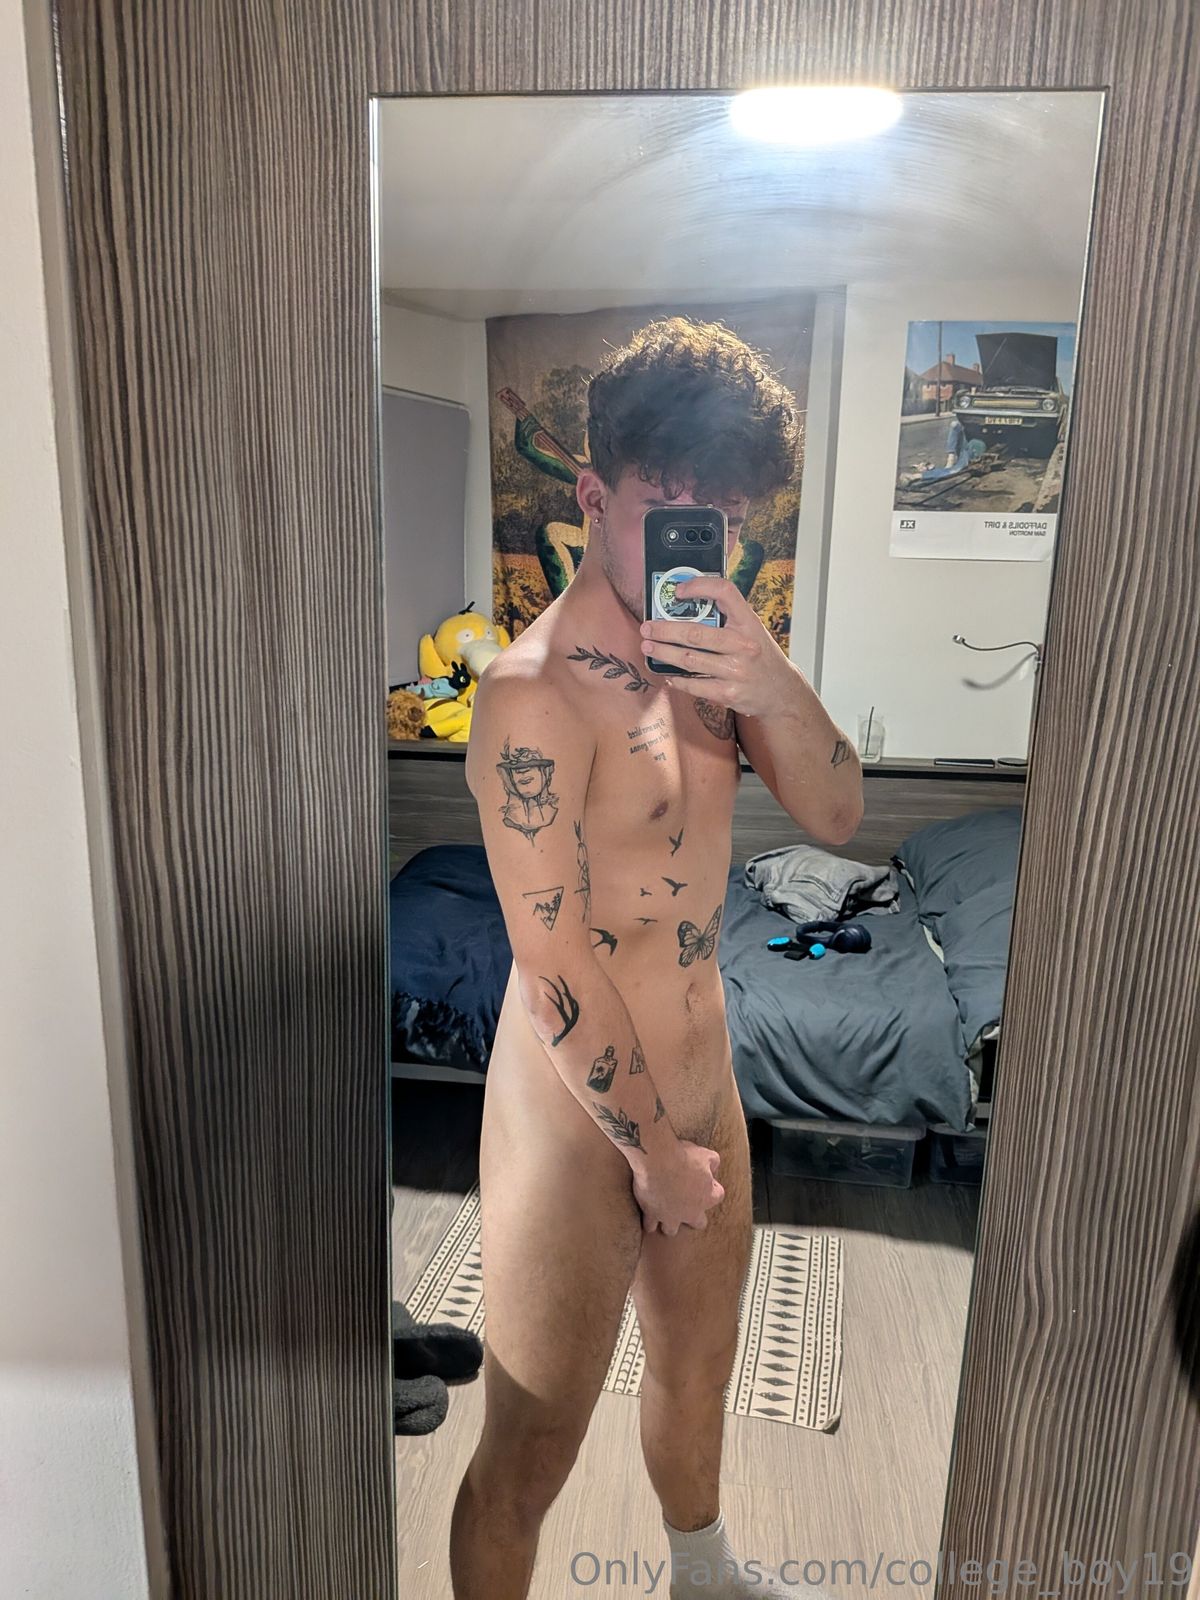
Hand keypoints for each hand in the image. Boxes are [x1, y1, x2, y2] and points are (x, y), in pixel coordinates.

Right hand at [631, 1139, 723, 1235]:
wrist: (658, 1160)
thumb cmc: (683, 1157)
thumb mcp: (705, 1154)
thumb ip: (713, 1163)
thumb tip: (713, 1167)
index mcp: (706, 1197)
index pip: (717, 1196)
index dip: (711, 1187)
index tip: (704, 1180)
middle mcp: (690, 1213)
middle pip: (698, 1222)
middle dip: (693, 1215)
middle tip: (686, 1202)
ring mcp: (670, 1216)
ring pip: (671, 1230)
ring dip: (669, 1222)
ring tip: (664, 1212)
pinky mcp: (652, 1214)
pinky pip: (649, 1226)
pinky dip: (649, 1222)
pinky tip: (647, 1215)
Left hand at [639, 575, 798, 718]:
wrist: (781, 692)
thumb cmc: (760, 656)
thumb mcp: (752, 631)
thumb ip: (727, 619)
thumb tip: (686, 607)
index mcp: (749, 623)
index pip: (725, 592)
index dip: (700, 586)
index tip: (678, 591)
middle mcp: (744, 645)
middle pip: (695, 633)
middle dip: (665, 630)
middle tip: (647, 627)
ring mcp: (736, 671)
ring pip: (689, 660)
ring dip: (664, 653)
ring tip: (648, 647)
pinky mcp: (728, 693)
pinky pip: (695, 686)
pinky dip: (678, 680)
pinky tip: (667, 675)